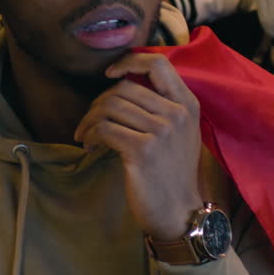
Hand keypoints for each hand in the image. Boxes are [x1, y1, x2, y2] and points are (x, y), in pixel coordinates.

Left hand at [74, 52, 202, 238]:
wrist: (179, 213)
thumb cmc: (171, 174)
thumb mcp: (178, 134)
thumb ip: (160, 107)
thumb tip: (120, 85)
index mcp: (188, 104)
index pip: (158, 63)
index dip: (128, 61)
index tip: (108, 73)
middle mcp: (177, 114)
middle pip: (124, 87)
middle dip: (98, 102)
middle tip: (90, 122)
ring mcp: (161, 131)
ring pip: (110, 106)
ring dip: (90, 120)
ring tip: (86, 136)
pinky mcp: (142, 150)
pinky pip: (104, 129)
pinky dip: (89, 135)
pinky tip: (88, 146)